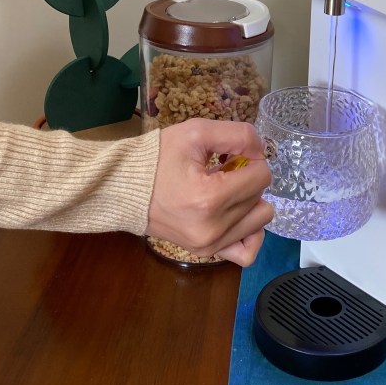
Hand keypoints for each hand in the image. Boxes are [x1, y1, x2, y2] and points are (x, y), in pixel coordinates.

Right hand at [146, 118, 273, 265]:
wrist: (124, 188)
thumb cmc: (158, 158)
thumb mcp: (197, 131)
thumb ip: (238, 135)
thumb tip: (262, 150)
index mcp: (211, 198)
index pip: (262, 176)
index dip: (251, 159)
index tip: (230, 155)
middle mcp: (214, 227)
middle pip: (260, 197)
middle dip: (247, 179)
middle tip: (223, 170)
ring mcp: (210, 245)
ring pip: (260, 221)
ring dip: (249, 202)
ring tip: (225, 191)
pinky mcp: (206, 253)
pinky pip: (247, 252)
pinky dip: (249, 232)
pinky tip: (235, 215)